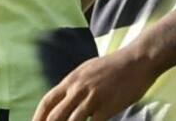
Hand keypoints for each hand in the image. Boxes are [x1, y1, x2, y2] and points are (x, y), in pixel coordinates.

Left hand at [32, 47, 158, 120]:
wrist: (136, 61)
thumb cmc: (112, 66)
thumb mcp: (86, 70)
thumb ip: (74, 85)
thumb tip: (63, 98)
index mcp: (71, 80)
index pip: (47, 101)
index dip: (39, 116)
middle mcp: (78, 89)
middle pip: (56, 115)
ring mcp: (92, 99)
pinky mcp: (107, 107)